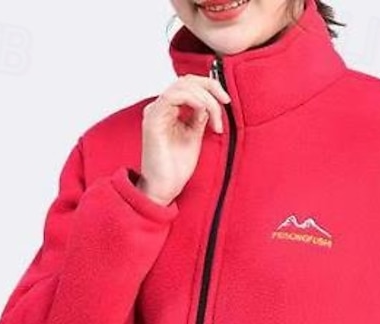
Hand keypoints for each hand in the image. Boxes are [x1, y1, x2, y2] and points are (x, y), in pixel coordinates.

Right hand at [137, 74, 230, 205]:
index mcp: (169, 110)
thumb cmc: (176, 168)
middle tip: (225, 103)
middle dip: (211, 88)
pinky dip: (194, 100)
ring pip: (182, 85)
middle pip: (186, 80)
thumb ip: (199, 117)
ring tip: (216, 120)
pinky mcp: (153, 119)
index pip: (189, 84)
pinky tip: (204, 113)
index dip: (210, 86)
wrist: (165, 188)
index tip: (226, 101)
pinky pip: (173, 96)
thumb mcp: (194, 136)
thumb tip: (209, 103)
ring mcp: (155, 111)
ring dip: (206, 98)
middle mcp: (160, 108)